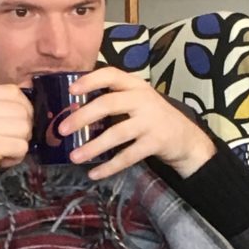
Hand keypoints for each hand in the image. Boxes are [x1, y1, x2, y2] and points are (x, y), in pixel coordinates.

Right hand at [0, 85, 32, 226]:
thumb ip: (1, 108)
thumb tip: (34, 103)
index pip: (13, 91)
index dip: (22, 110)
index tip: (11, 127)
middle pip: (22, 110)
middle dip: (22, 130)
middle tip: (4, 143)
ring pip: (25, 128)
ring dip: (19, 144)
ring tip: (0, 152)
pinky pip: (22, 146)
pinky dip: (16, 157)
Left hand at [59, 68, 216, 180]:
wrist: (186, 138)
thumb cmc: (152, 118)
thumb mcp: (137, 101)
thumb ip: (114, 100)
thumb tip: (73, 110)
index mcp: (135, 86)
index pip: (111, 75)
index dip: (90, 80)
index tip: (71, 90)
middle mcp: (143, 100)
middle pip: (108, 103)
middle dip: (82, 116)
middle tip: (62, 129)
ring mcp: (151, 121)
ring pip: (116, 133)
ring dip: (93, 147)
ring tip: (73, 157)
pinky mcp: (156, 142)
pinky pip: (128, 156)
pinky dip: (109, 166)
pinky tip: (94, 173)